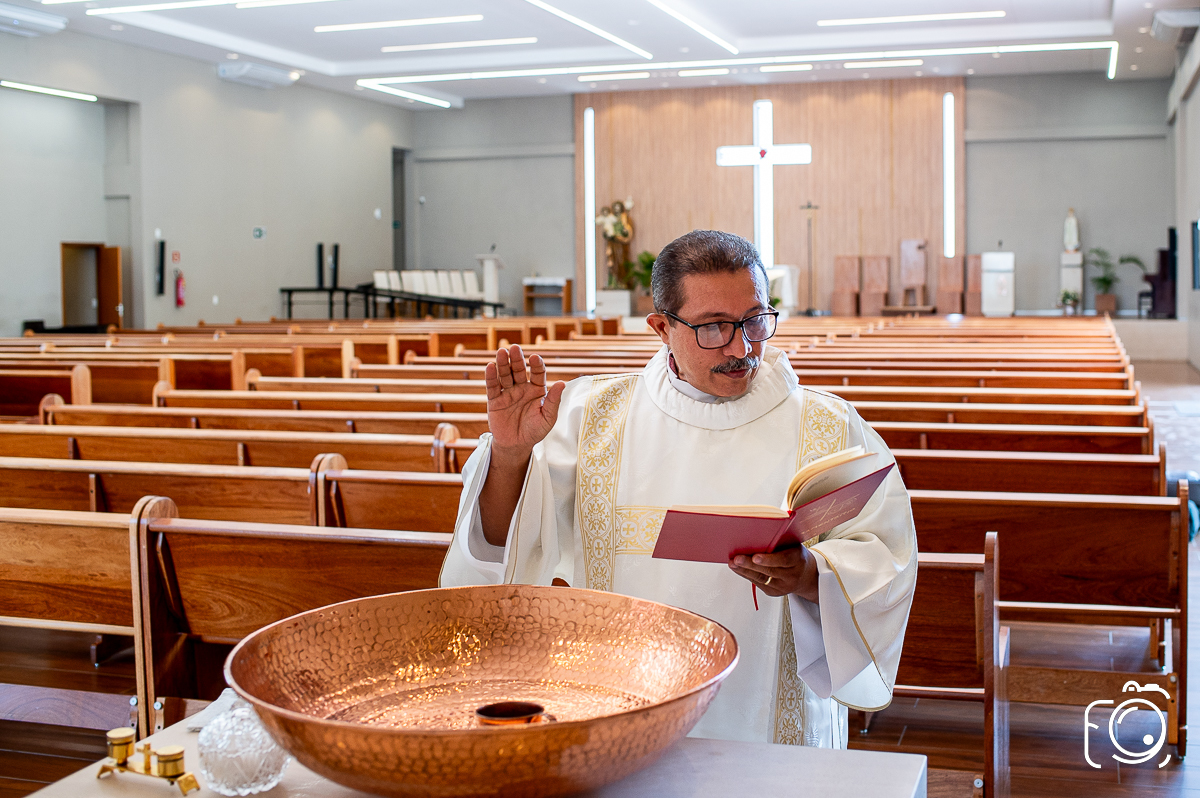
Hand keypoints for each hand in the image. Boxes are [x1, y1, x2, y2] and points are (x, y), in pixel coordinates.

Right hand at [484, 344, 565, 466]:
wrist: (517, 445)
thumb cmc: (535, 431)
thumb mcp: (548, 418)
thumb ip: (554, 401)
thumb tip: (562, 383)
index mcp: (537, 390)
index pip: (538, 373)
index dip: (537, 365)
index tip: (535, 358)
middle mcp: (522, 388)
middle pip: (520, 370)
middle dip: (517, 359)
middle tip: (515, 348)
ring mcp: (508, 392)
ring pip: (505, 375)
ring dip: (503, 363)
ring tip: (501, 352)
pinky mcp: (495, 400)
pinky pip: (493, 386)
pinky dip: (491, 376)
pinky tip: (490, 366)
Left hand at [729, 546, 819, 603]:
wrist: (806, 575)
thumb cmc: (795, 555)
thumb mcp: (793, 545)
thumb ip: (779, 542)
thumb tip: (756, 534)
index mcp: (798, 560)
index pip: (783, 560)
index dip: (769, 559)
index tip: (755, 556)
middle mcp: (791, 576)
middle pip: (769, 571)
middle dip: (750, 565)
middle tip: (736, 559)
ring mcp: (783, 587)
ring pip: (761, 579)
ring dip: (744, 571)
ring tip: (732, 563)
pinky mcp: (773, 592)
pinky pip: (758, 583)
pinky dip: (746, 575)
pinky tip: (737, 569)